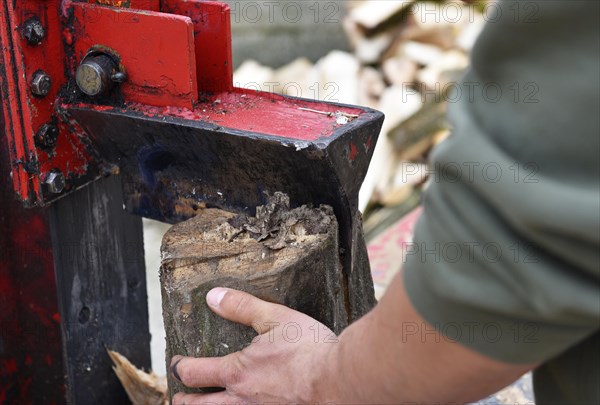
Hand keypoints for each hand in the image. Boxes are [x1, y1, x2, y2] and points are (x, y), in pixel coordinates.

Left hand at [170, 287, 339, 403]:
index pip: (193, 372)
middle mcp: (241, 401)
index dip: (180, 367)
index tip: (177, 361)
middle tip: (179, 394)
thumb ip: (241, 307)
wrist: (339, 380)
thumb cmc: (310, 349)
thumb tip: (213, 297)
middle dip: (184, 399)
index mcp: (237, 372)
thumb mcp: (275, 317)